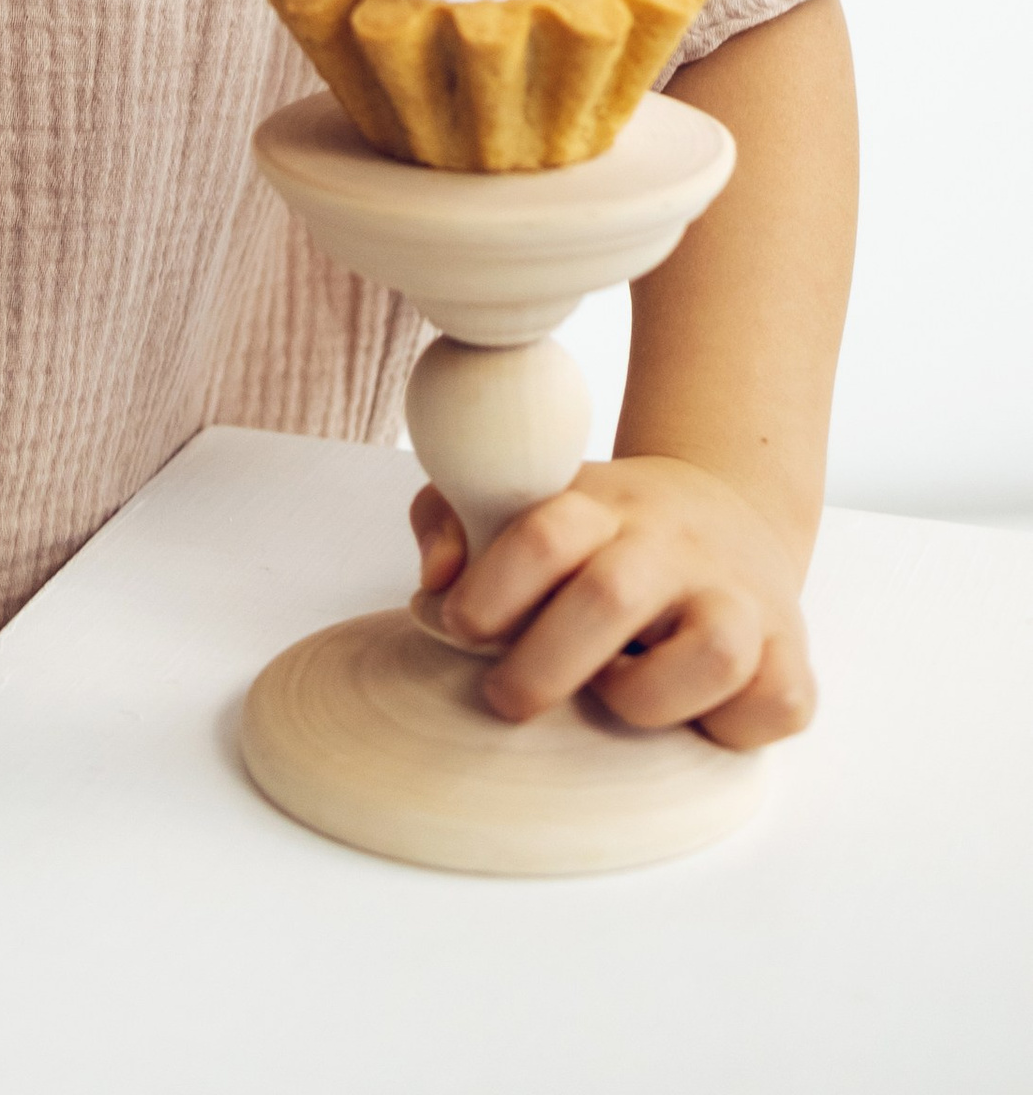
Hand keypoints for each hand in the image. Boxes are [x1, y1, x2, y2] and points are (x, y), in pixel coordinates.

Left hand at [410, 454, 816, 748]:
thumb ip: (452, 519)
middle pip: (612, 596)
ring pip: (710, 654)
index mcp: (606, 506)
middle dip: (546, 662)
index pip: (546, 530)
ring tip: (615, 691)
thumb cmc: (606, 532)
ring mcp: (742, 600)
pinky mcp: (791, 656)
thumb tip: (435, 585)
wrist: (727, 512)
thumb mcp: (527, 499)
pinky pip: (774, 706)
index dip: (494, 585)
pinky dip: (731, 727)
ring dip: (646, 695)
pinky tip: (693, 712)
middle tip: (505, 699)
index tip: (458, 624)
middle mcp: (678, 547)